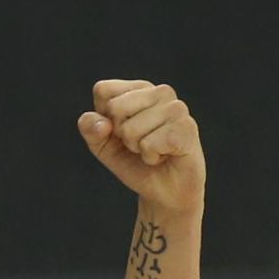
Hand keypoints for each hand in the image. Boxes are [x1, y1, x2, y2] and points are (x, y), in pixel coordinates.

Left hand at [78, 80, 204, 211]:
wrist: (163, 190)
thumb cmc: (133, 161)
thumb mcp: (102, 145)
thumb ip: (91, 129)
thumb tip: (101, 123)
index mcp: (139, 89)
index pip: (103, 91)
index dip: (103, 118)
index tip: (119, 131)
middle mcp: (160, 92)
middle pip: (115, 107)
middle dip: (120, 135)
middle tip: (139, 143)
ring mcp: (176, 108)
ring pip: (131, 129)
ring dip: (137, 148)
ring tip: (154, 150)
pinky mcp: (187, 127)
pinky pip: (149, 144)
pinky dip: (150, 157)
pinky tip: (164, 155)